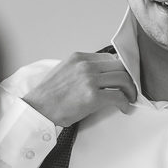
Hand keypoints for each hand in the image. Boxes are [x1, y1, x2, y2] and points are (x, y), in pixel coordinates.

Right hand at [23, 52, 137, 126]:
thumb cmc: (48, 95)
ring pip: (123, 79)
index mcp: (79, 57)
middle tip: (130, 88)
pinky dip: (125, 103)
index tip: (124, 77)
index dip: (120, 68)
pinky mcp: (92, 96)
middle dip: (129, 77)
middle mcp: (85, 65)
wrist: (38, 110)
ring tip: (129, 98)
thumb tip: (100, 73)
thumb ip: (81, 68)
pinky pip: (118, 96)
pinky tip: (123, 108)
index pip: (109, 57)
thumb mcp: (63, 71)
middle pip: (119, 66)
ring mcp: (89, 80)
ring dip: (130, 90)